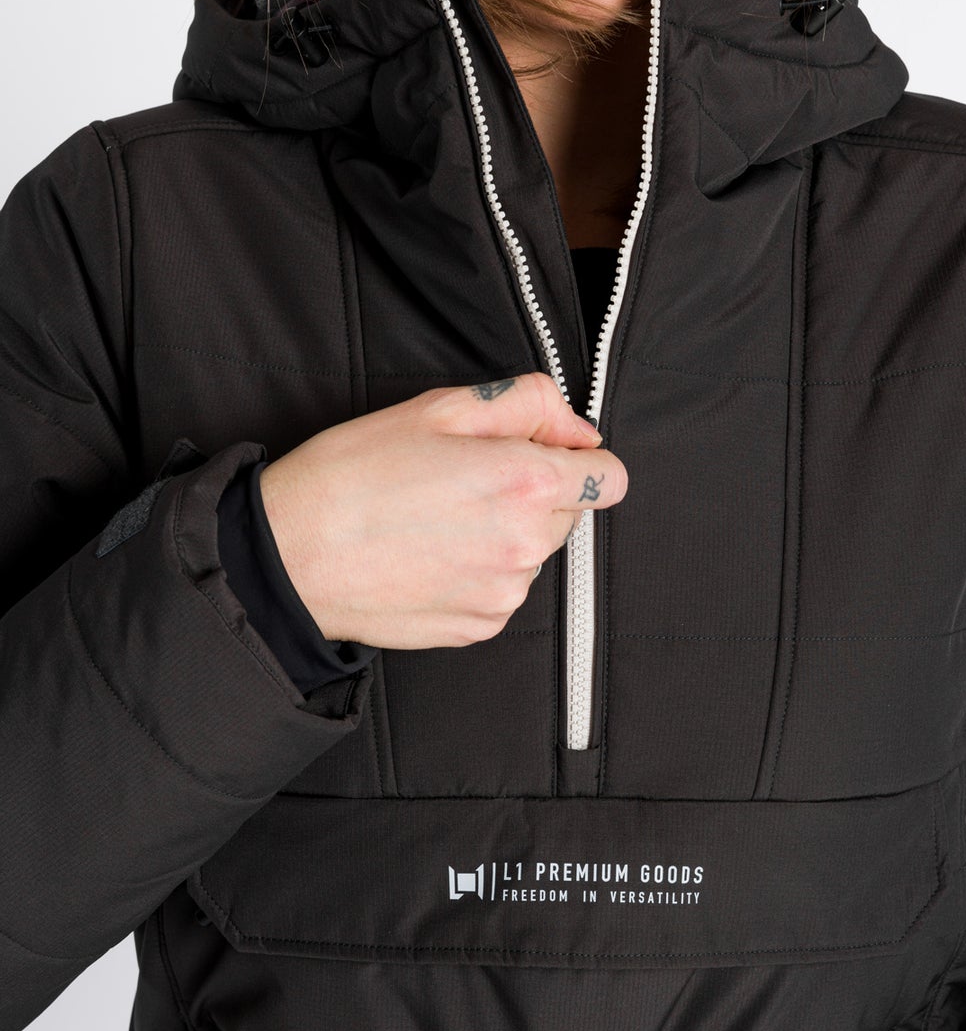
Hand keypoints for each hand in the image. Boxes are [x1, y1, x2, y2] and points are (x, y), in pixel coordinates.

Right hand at [257, 371, 626, 649]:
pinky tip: (430, 553)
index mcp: (523, 482)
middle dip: (535, 492)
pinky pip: (503, 589)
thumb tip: (577, 429)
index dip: (579, 457)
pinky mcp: (480, 626)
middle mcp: (525, 545)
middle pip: (569, 513)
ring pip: (534, 552)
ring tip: (437, 518)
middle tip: (464, 478)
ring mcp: (505, 593)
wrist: (291, 558)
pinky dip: (480, 570)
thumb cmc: (351, 475)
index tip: (544, 451)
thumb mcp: (437, 407)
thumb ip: (526, 403)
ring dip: (505, 533)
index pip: (609, 477)